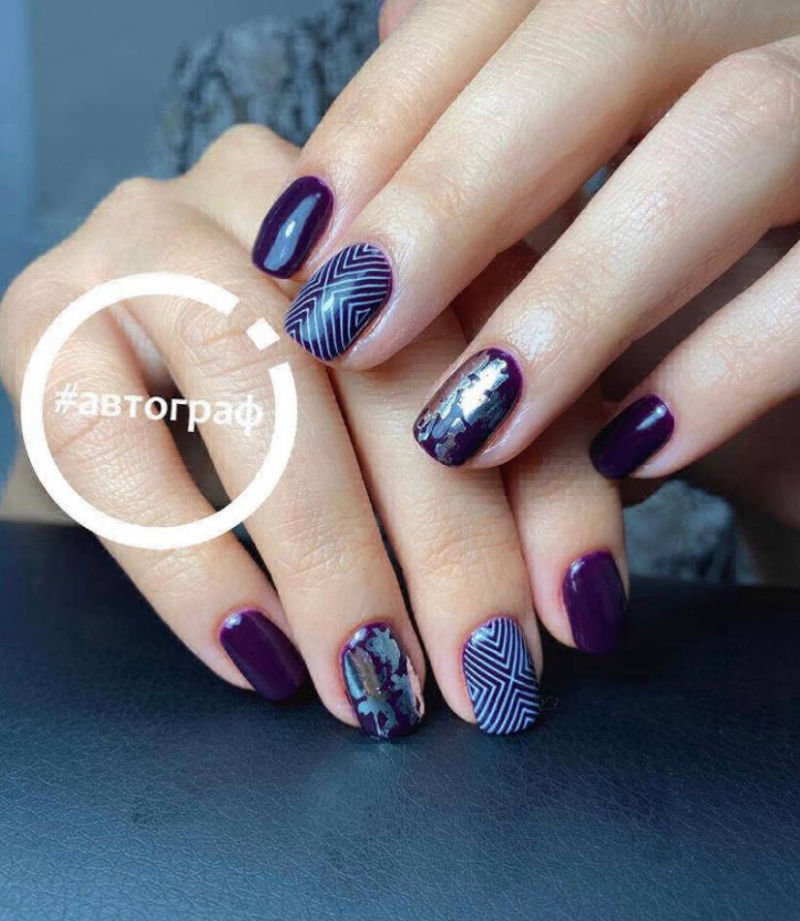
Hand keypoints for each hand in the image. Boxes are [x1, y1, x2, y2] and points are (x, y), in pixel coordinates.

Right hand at [0, 127, 546, 738]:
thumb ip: (507, 456)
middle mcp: (279, 199)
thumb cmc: (311, 398)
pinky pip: (113, 451)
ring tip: (374, 683)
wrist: (132, 359)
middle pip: (386, 367)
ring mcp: (149, 239)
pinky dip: (192, 567)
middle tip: (485, 677)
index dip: (552, 486)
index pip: (506, 340)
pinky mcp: (46, 315)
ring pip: (257, 391)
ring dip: (330, 561)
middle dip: (449, 547)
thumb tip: (582, 588)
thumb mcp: (424, 409)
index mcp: (401, 199)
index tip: (580, 614)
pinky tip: (259, 655)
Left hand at [252, 0, 799, 490]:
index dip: (388, 115)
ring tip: (463, 425)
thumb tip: (352, 124)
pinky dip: (713, 369)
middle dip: (455, 189)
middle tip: (344, 324)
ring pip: (735, 131)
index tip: (293, 243)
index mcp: (676, 6)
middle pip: (610, 29)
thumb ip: (495, 164)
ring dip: (575, 293)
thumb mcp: (582, 224)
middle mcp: (777, 18)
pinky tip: (619, 453)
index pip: (510, 1)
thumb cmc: (692, 303)